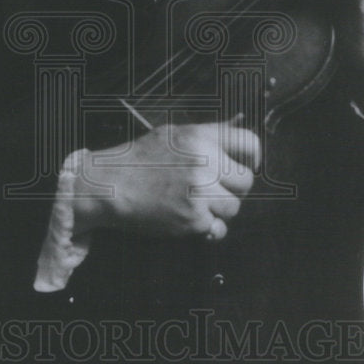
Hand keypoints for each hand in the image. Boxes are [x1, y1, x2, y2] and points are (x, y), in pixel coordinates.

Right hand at [70, 118, 260, 241]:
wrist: (111, 186)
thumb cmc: (139, 160)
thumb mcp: (173, 134)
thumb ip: (206, 136)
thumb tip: (237, 135)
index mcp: (201, 138)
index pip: (249, 143)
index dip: (252, 158)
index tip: (247, 167)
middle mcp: (204, 163)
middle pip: (245, 181)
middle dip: (233, 189)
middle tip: (213, 190)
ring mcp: (200, 192)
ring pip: (234, 207)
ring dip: (219, 210)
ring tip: (196, 204)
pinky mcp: (193, 219)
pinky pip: (218, 228)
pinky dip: (207, 228)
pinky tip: (189, 219)